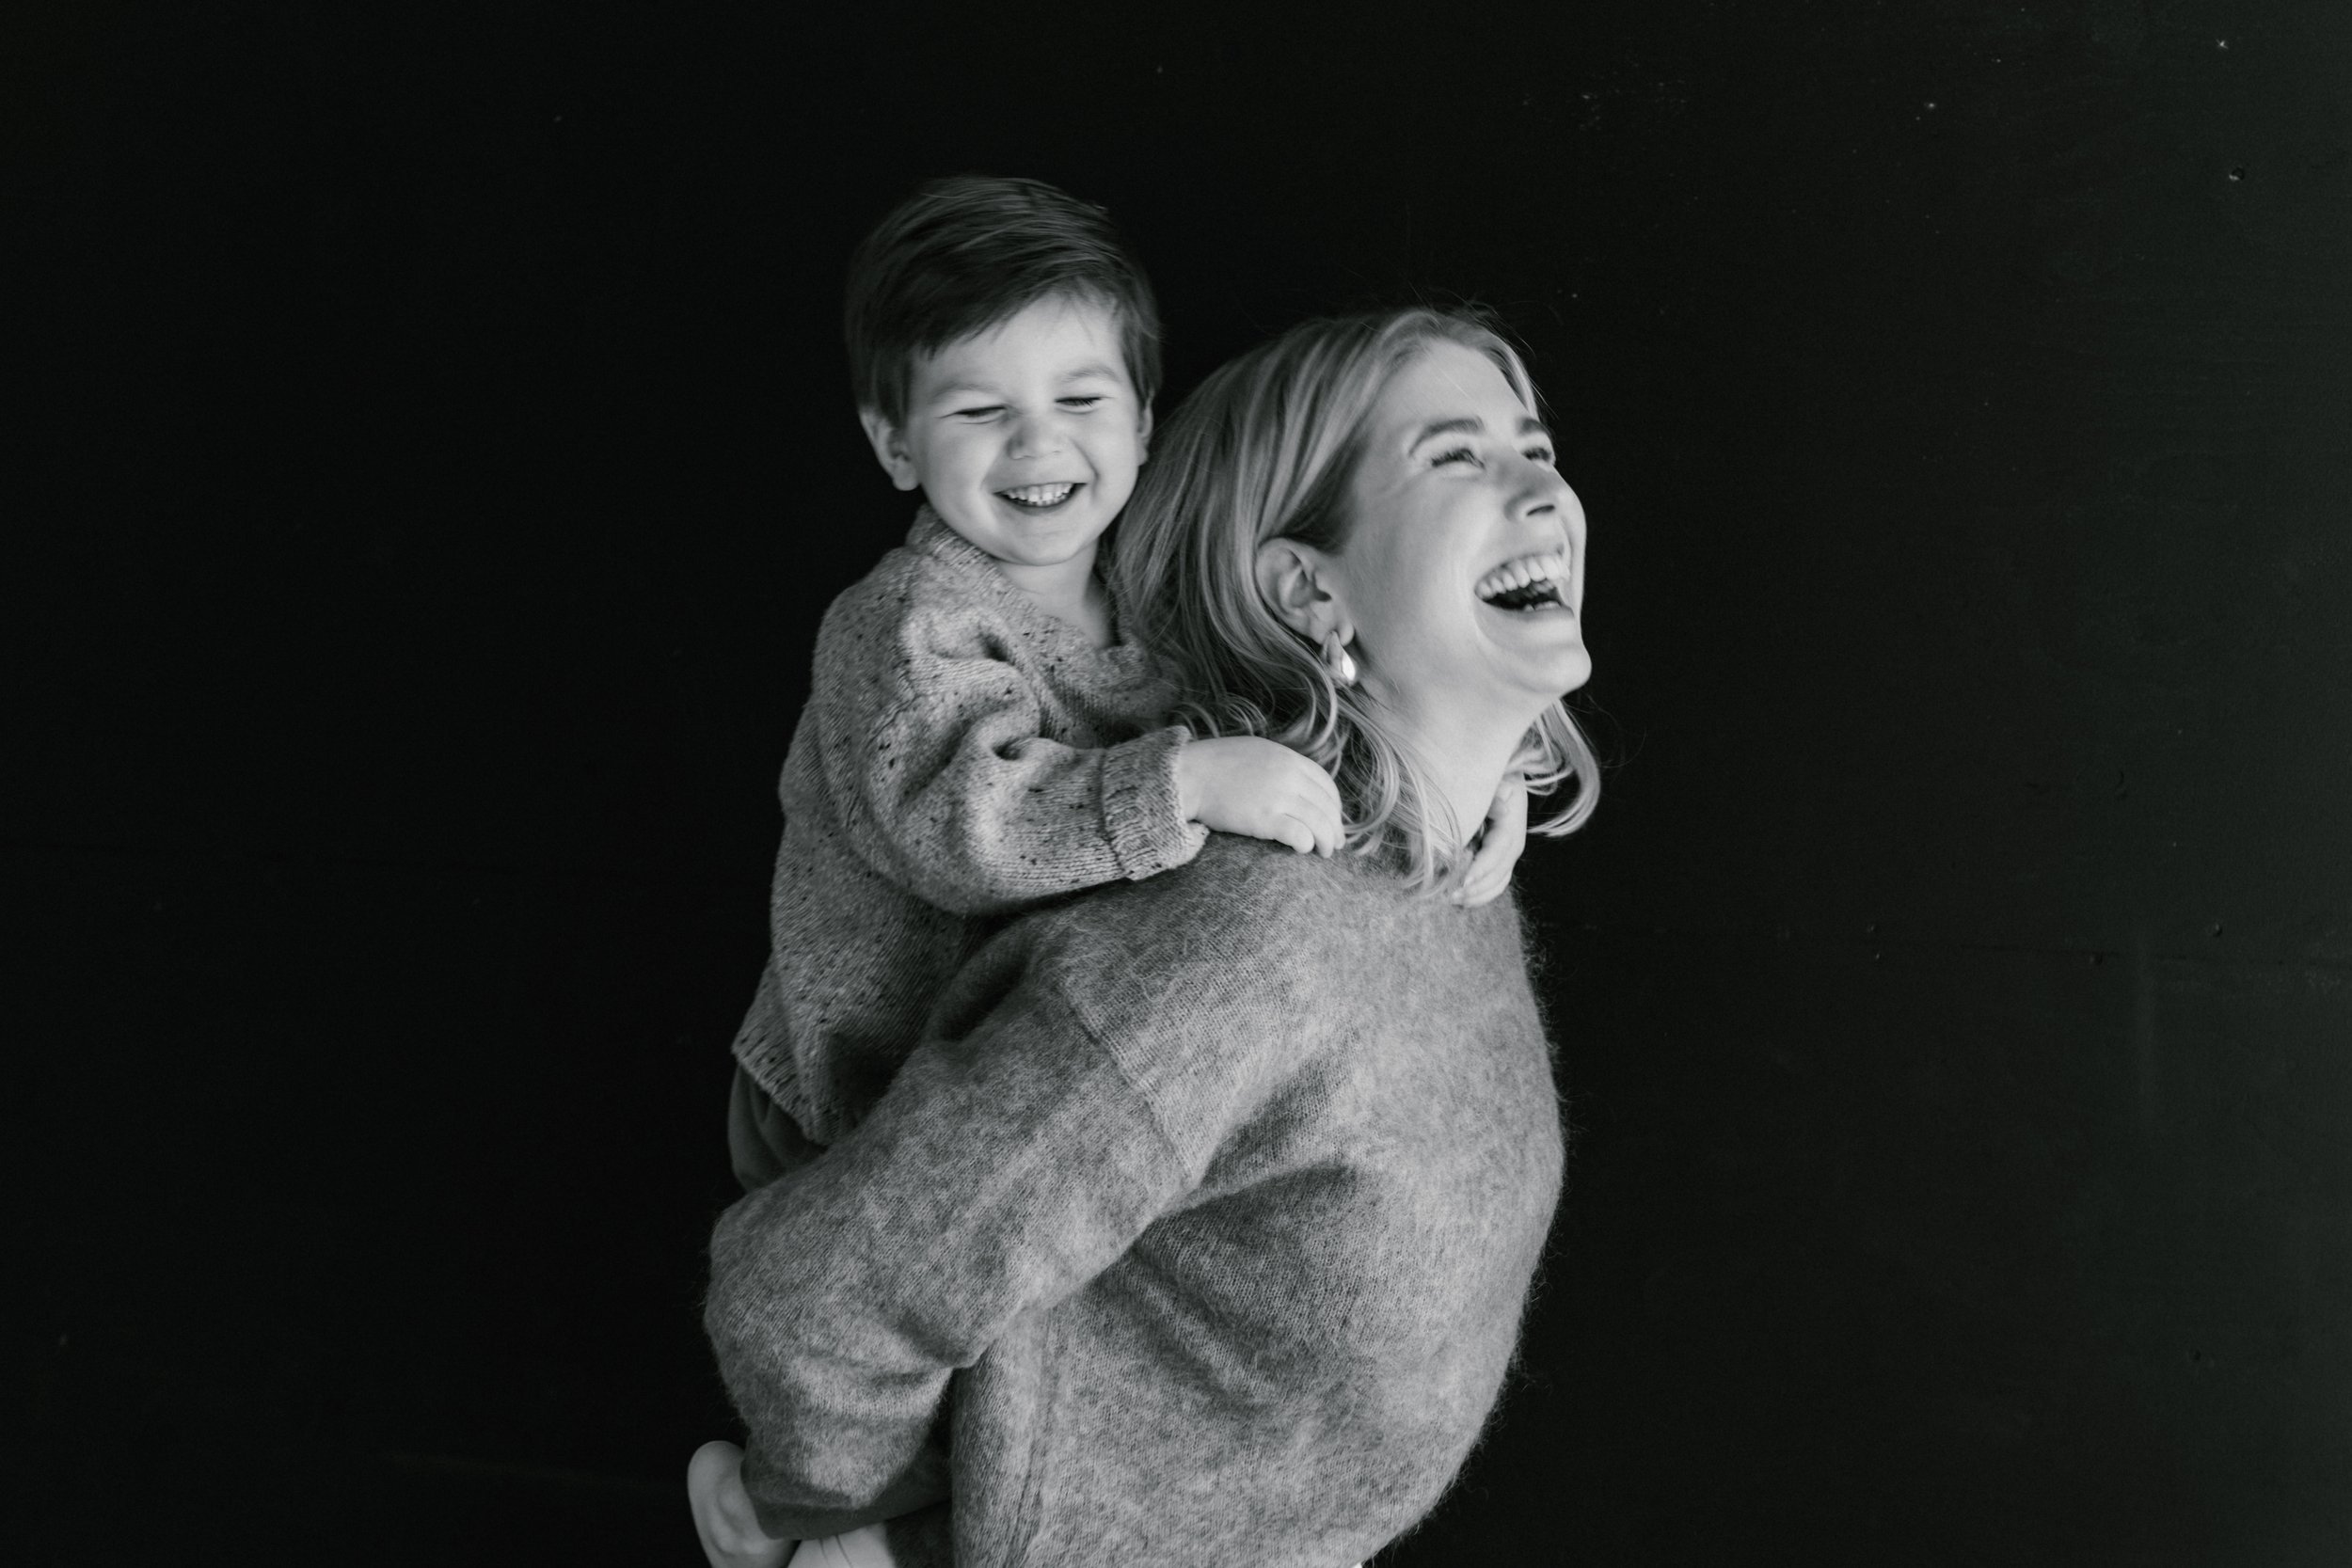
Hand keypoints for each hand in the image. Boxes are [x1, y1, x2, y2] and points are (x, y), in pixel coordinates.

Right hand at [1174, 736, 1342, 856]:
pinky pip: (1299, 834)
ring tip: (1324, 853)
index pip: (1326, 784)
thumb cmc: (1215, 765)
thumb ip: (1280, 765)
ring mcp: (1278, 797)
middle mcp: (1288, 776)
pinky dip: (1306, 844)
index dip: (1335, 806)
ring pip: (1319, 822)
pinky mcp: (1265, 819)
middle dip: (1335, 827)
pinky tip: (1302, 849)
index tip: (1334, 820)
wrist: (1189, 776)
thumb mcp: (1256, 752)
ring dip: (1326, 841)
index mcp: (1288, 758)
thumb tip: (1298, 784)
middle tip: (1336, 843)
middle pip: (1327, 805)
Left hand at [1454, 775, 1526, 906]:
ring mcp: (1508, 855)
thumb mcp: (1494, 781)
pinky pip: (1496, 884)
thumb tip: (1502, 809)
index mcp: (1511, 826)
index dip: (1482, 868)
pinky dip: (1481, 896)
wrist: (1501, 779)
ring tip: (1453, 901)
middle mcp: (1513, 845)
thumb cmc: (1491, 780)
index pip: (1498, 852)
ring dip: (1477, 896)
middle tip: (1451, 896)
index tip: (1465, 881)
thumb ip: (1494, 795)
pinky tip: (1464, 902)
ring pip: (1498, 883)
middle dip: (1476, 888)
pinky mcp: (1501, 862)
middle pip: (1498, 874)